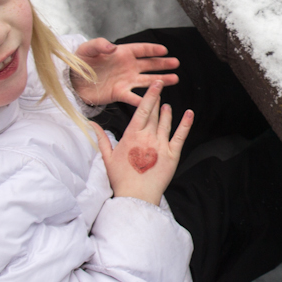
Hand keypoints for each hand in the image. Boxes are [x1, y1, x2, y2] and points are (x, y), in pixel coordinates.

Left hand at [72, 38, 179, 106]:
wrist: (71, 80)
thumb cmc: (79, 61)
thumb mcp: (87, 49)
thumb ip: (99, 45)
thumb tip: (112, 47)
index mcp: (121, 53)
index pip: (141, 49)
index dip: (153, 49)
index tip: (164, 50)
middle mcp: (127, 66)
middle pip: (149, 64)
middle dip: (163, 64)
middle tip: (176, 63)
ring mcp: (125, 80)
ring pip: (147, 80)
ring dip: (160, 80)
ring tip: (174, 79)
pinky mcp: (119, 93)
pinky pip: (134, 97)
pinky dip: (143, 100)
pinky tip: (154, 100)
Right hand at [89, 80, 192, 204]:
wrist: (136, 196)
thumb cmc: (121, 178)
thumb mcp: (107, 157)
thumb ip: (101, 138)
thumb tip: (91, 125)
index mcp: (132, 135)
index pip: (142, 110)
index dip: (150, 96)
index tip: (155, 86)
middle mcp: (148, 137)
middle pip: (154, 114)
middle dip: (157, 101)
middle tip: (160, 91)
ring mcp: (161, 145)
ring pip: (166, 123)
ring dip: (167, 112)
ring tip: (167, 106)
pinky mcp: (172, 155)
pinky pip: (180, 136)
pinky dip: (186, 124)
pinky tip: (189, 114)